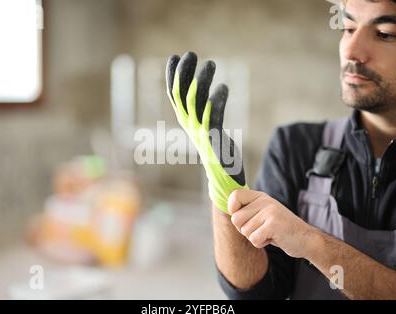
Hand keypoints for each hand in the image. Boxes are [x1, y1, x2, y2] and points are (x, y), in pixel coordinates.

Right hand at [165, 51, 247, 213]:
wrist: (223, 177)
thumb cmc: (216, 149)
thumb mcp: (205, 126)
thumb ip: (202, 108)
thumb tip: (200, 88)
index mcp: (186, 120)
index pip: (174, 95)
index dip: (172, 75)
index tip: (174, 56)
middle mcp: (190, 124)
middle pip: (181, 95)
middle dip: (184, 73)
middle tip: (191, 54)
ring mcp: (200, 132)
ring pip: (195, 102)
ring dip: (201, 81)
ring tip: (210, 63)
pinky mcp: (214, 139)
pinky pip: (213, 117)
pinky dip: (217, 100)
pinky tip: (223, 86)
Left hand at [229, 189, 314, 257]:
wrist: (306, 239)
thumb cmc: (280, 230)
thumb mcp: (264, 214)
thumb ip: (249, 210)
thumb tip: (229, 210)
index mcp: (260, 197)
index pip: (235, 195)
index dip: (232, 208)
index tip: (242, 217)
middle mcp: (265, 201)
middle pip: (236, 219)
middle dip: (244, 230)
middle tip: (260, 230)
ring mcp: (270, 211)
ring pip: (245, 231)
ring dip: (255, 237)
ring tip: (269, 233)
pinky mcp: (274, 224)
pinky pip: (254, 239)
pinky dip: (261, 243)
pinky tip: (273, 238)